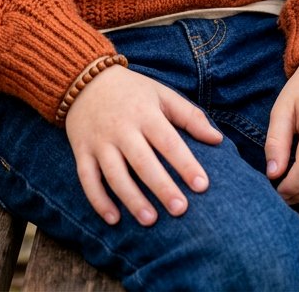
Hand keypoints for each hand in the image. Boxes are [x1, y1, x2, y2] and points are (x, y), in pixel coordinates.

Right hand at [65, 64, 222, 226]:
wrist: (84, 78)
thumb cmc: (132, 91)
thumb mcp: (162, 94)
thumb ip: (190, 116)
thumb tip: (217, 139)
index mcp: (144, 112)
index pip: (168, 141)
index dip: (185, 164)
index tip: (202, 186)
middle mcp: (121, 128)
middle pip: (142, 161)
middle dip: (161, 186)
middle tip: (180, 210)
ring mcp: (100, 141)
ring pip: (114, 174)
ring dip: (131, 199)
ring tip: (150, 220)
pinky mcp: (82, 150)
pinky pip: (87, 179)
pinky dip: (98, 200)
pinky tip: (113, 219)